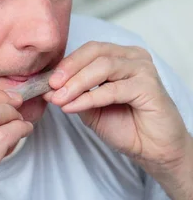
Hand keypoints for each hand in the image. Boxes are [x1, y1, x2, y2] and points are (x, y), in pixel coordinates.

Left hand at [44, 42, 189, 177]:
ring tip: (60, 99)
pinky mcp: (149, 87)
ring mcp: (143, 70)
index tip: (46, 81)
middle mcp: (134, 58)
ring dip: (77, 83)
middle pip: (96, 53)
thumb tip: (48, 89)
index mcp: (121, 56)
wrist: (152, 149)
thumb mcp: (91, 108)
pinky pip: (112, 89)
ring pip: (103, 67)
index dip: (67, 63)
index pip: (90, 50)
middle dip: (69, 70)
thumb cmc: (126, 126)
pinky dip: (89, 98)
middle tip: (51, 87)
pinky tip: (73, 106)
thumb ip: (74, 94)